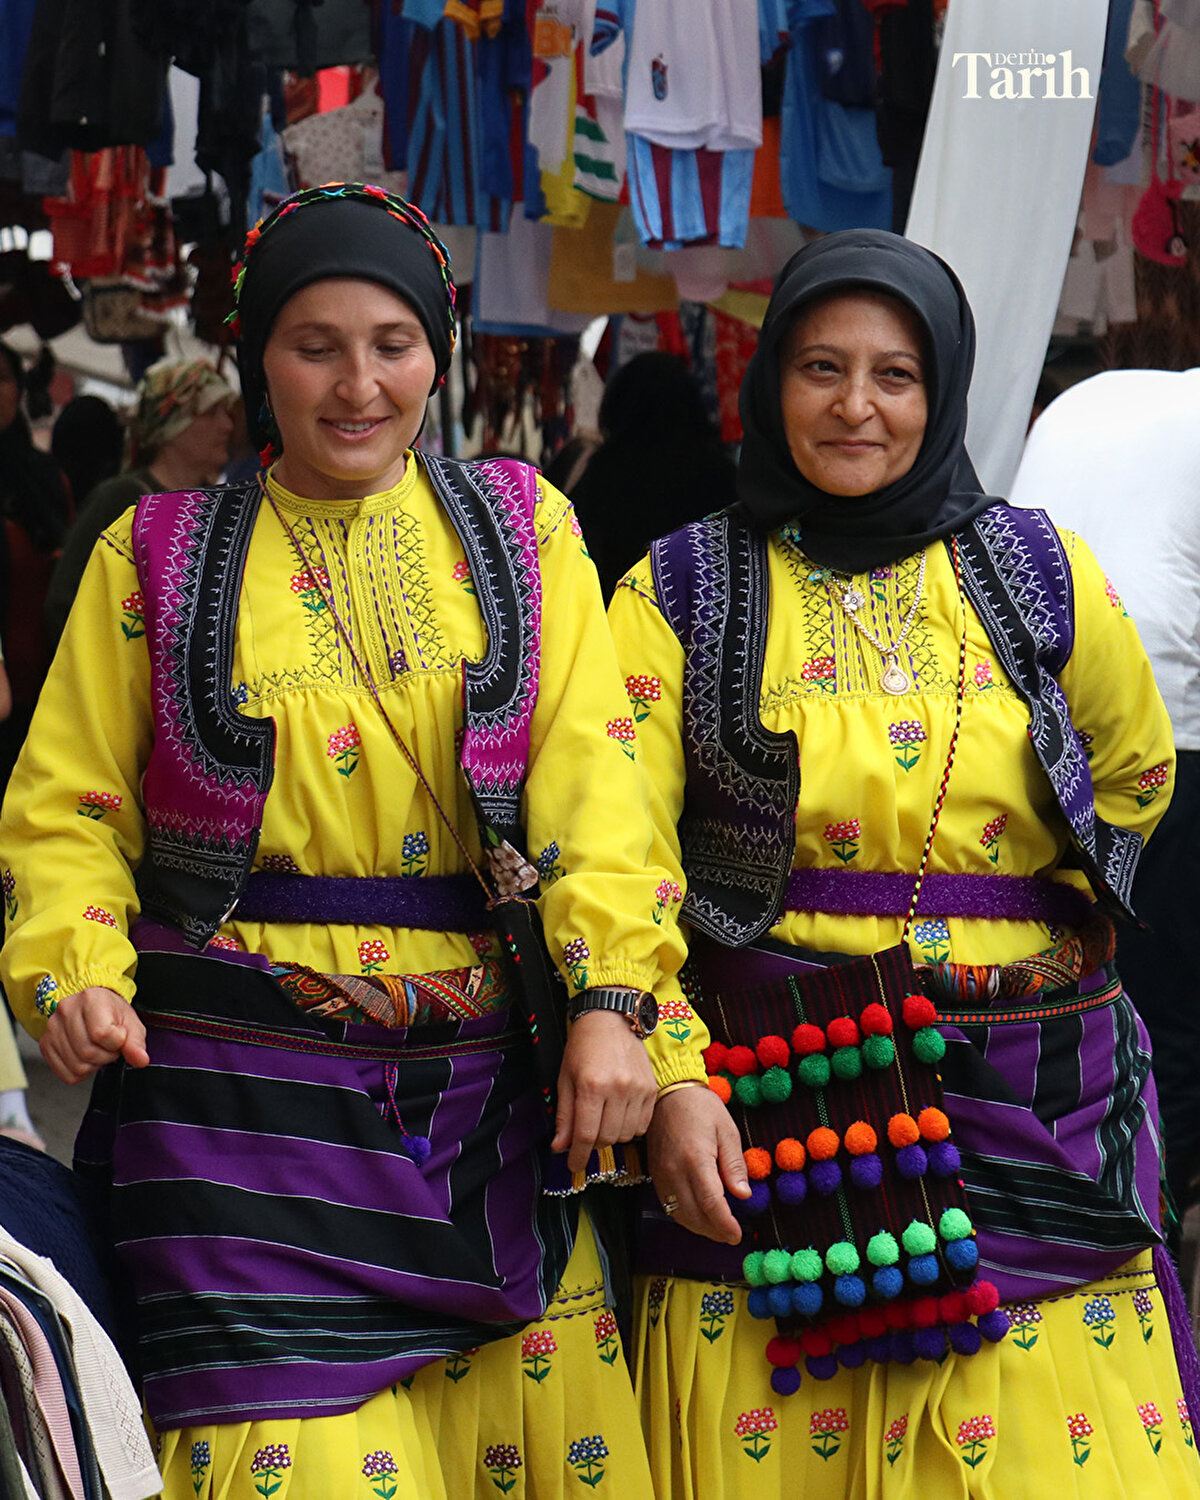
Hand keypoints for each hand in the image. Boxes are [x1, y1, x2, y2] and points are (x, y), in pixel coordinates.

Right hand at [39, 986, 148, 1083]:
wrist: (90, 1005)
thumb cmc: (110, 1011)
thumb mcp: (130, 1022)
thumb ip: (136, 1042)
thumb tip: (140, 1060)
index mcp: (90, 999)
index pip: (102, 1034)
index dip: (117, 1043)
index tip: (119, 1036)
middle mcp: (66, 1011)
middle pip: (88, 1053)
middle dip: (106, 1056)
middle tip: (109, 1046)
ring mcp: (52, 1028)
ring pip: (77, 1066)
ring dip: (94, 1064)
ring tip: (97, 1049)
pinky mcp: (46, 1044)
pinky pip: (65, 1073)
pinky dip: (80, 1071)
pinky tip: (85, 1057)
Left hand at [551, 1009, 656, 1173]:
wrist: (611, 1018)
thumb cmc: (583, 1047)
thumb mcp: (565, 1078)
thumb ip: (564, 1115)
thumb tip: (560, 1147)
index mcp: (592, 1085)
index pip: (585, 1135)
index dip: (578, 1156)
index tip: (574, 1166)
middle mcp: (618, 1088)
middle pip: (607, 1138)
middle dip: (593, 1143)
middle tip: (586, 1133)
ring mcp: (638, 1089)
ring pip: (625, 1135)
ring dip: (612, 1136)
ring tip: (603, 1118)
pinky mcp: (652, 1089)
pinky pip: (642, 1125)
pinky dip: (629, 1128)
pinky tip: (620, 1114)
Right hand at [647, 1084, 749, 1244]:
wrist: (668, 1093)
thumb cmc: (701, 1108)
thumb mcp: (727, 1130)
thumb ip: (734, 1164)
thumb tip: (743, 1194)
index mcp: (696, 1159)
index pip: (711, 1204)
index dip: (725, 1224)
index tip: (737, 1234)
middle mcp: (675, 1171)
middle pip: (694, 1215)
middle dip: (714, 1231)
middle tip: (731, 1236)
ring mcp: (662, 1174)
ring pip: (679, 1214)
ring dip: (699, 1228)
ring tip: (717, 1230)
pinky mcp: (655, 1174)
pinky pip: (668, 1205)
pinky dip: (684, 1217)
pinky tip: (698, 1216)